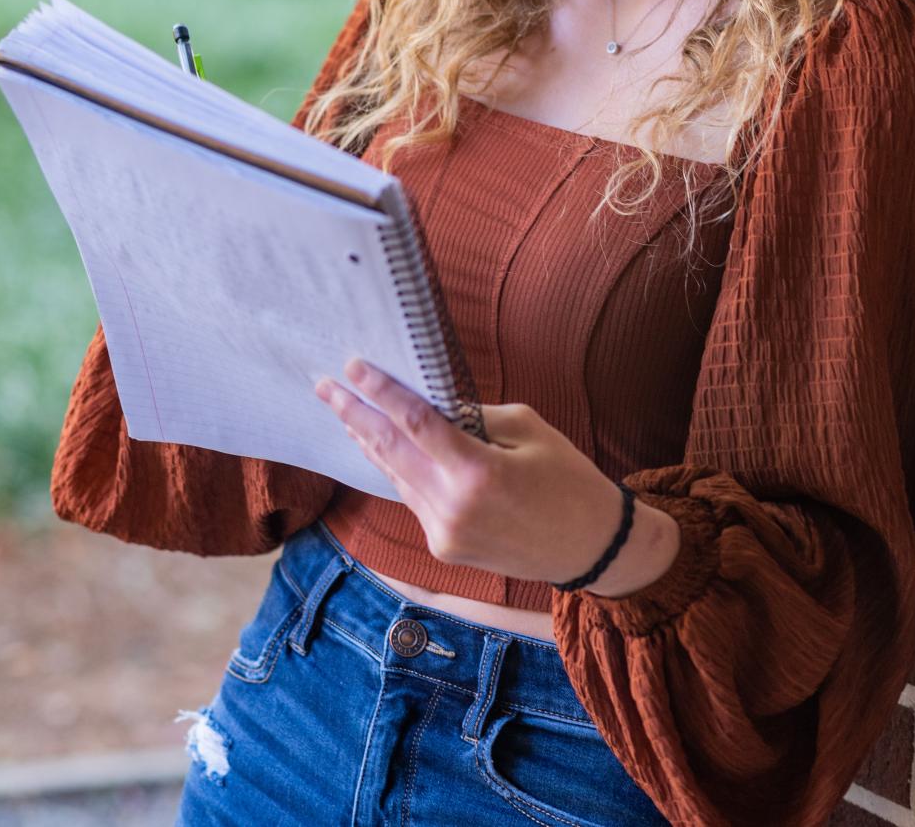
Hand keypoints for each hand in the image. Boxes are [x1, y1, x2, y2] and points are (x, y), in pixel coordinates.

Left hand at [313, 356, 669, 590]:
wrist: (590, 548)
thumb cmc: (569, 479)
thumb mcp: (528, 428)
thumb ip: (474, 417)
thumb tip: (433, 404)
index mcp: (476, 472)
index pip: (413, 422)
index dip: (380, 391)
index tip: (352, 366)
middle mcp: (451, 507)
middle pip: (389, 450)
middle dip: (353, 414)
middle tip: (324, 386)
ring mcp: (443, 532)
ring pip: (395, 476)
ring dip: (367, 441)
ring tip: (343, 411)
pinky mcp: (443, 547)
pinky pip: (411, 497)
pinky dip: (394, 468)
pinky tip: (379, 446)